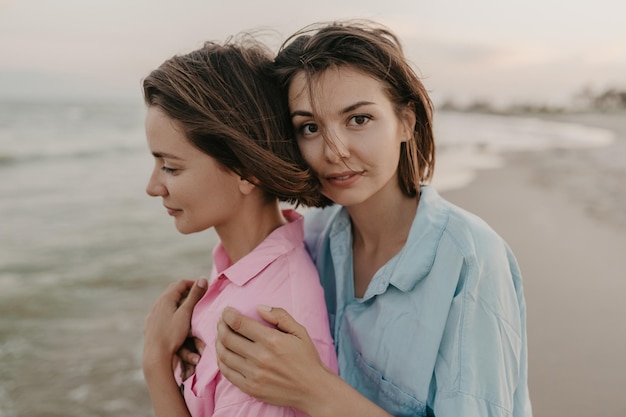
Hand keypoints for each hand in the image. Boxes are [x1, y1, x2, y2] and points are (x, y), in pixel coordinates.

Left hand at [143, 278, 206, 373]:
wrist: (156, 355)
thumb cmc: (172, 334)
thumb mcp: (186, 313)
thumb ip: (194, 296)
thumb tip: (203, 279)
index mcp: (166, 298)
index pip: (181, 283)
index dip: (194, 283)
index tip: (205, 288)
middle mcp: (157, 304)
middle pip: (173, 291)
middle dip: (187, 291)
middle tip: (199, 295)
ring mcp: (153, 314)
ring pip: (167, 302)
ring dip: (179, 300)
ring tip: (190, 306)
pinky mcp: (151, 324)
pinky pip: (163, 312)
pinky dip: (172, 310)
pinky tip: (176, 318)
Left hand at [215, 305, 331, 412]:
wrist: (313, 390)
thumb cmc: (307, 359)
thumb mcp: (299, 331)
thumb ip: (280, 316)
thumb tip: (259, 308)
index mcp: (272, 340)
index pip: (239, 324)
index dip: (228, 315)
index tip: (226, 311)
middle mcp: (260, 357)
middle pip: (228, 338)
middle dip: (221, 326)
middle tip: (221, 322)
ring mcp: (254, 375)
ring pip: (224, 355)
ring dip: (218, 342)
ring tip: (221, 336)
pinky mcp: (251, 389)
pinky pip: (227, 373)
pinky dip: (221, 361)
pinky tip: (224, 354)